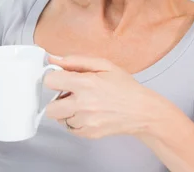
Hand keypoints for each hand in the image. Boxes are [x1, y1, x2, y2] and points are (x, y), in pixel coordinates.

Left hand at [44, 55, 168, 138]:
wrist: (143, 111)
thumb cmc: (125, 86)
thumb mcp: (103, 65)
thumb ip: (75, 60)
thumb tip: (52, 59)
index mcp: (86, 83)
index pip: (50, 82)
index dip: (54, 78)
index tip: (61, 78)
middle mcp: (83, 104)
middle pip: (50, 107)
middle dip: (57, 100)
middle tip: (70, 94)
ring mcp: (86, 122)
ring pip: (60, 118)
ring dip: (66, 111)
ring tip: (83, 104)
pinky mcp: (89, 134)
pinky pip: (69, 128)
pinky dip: (74, 121)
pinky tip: (87, 114)